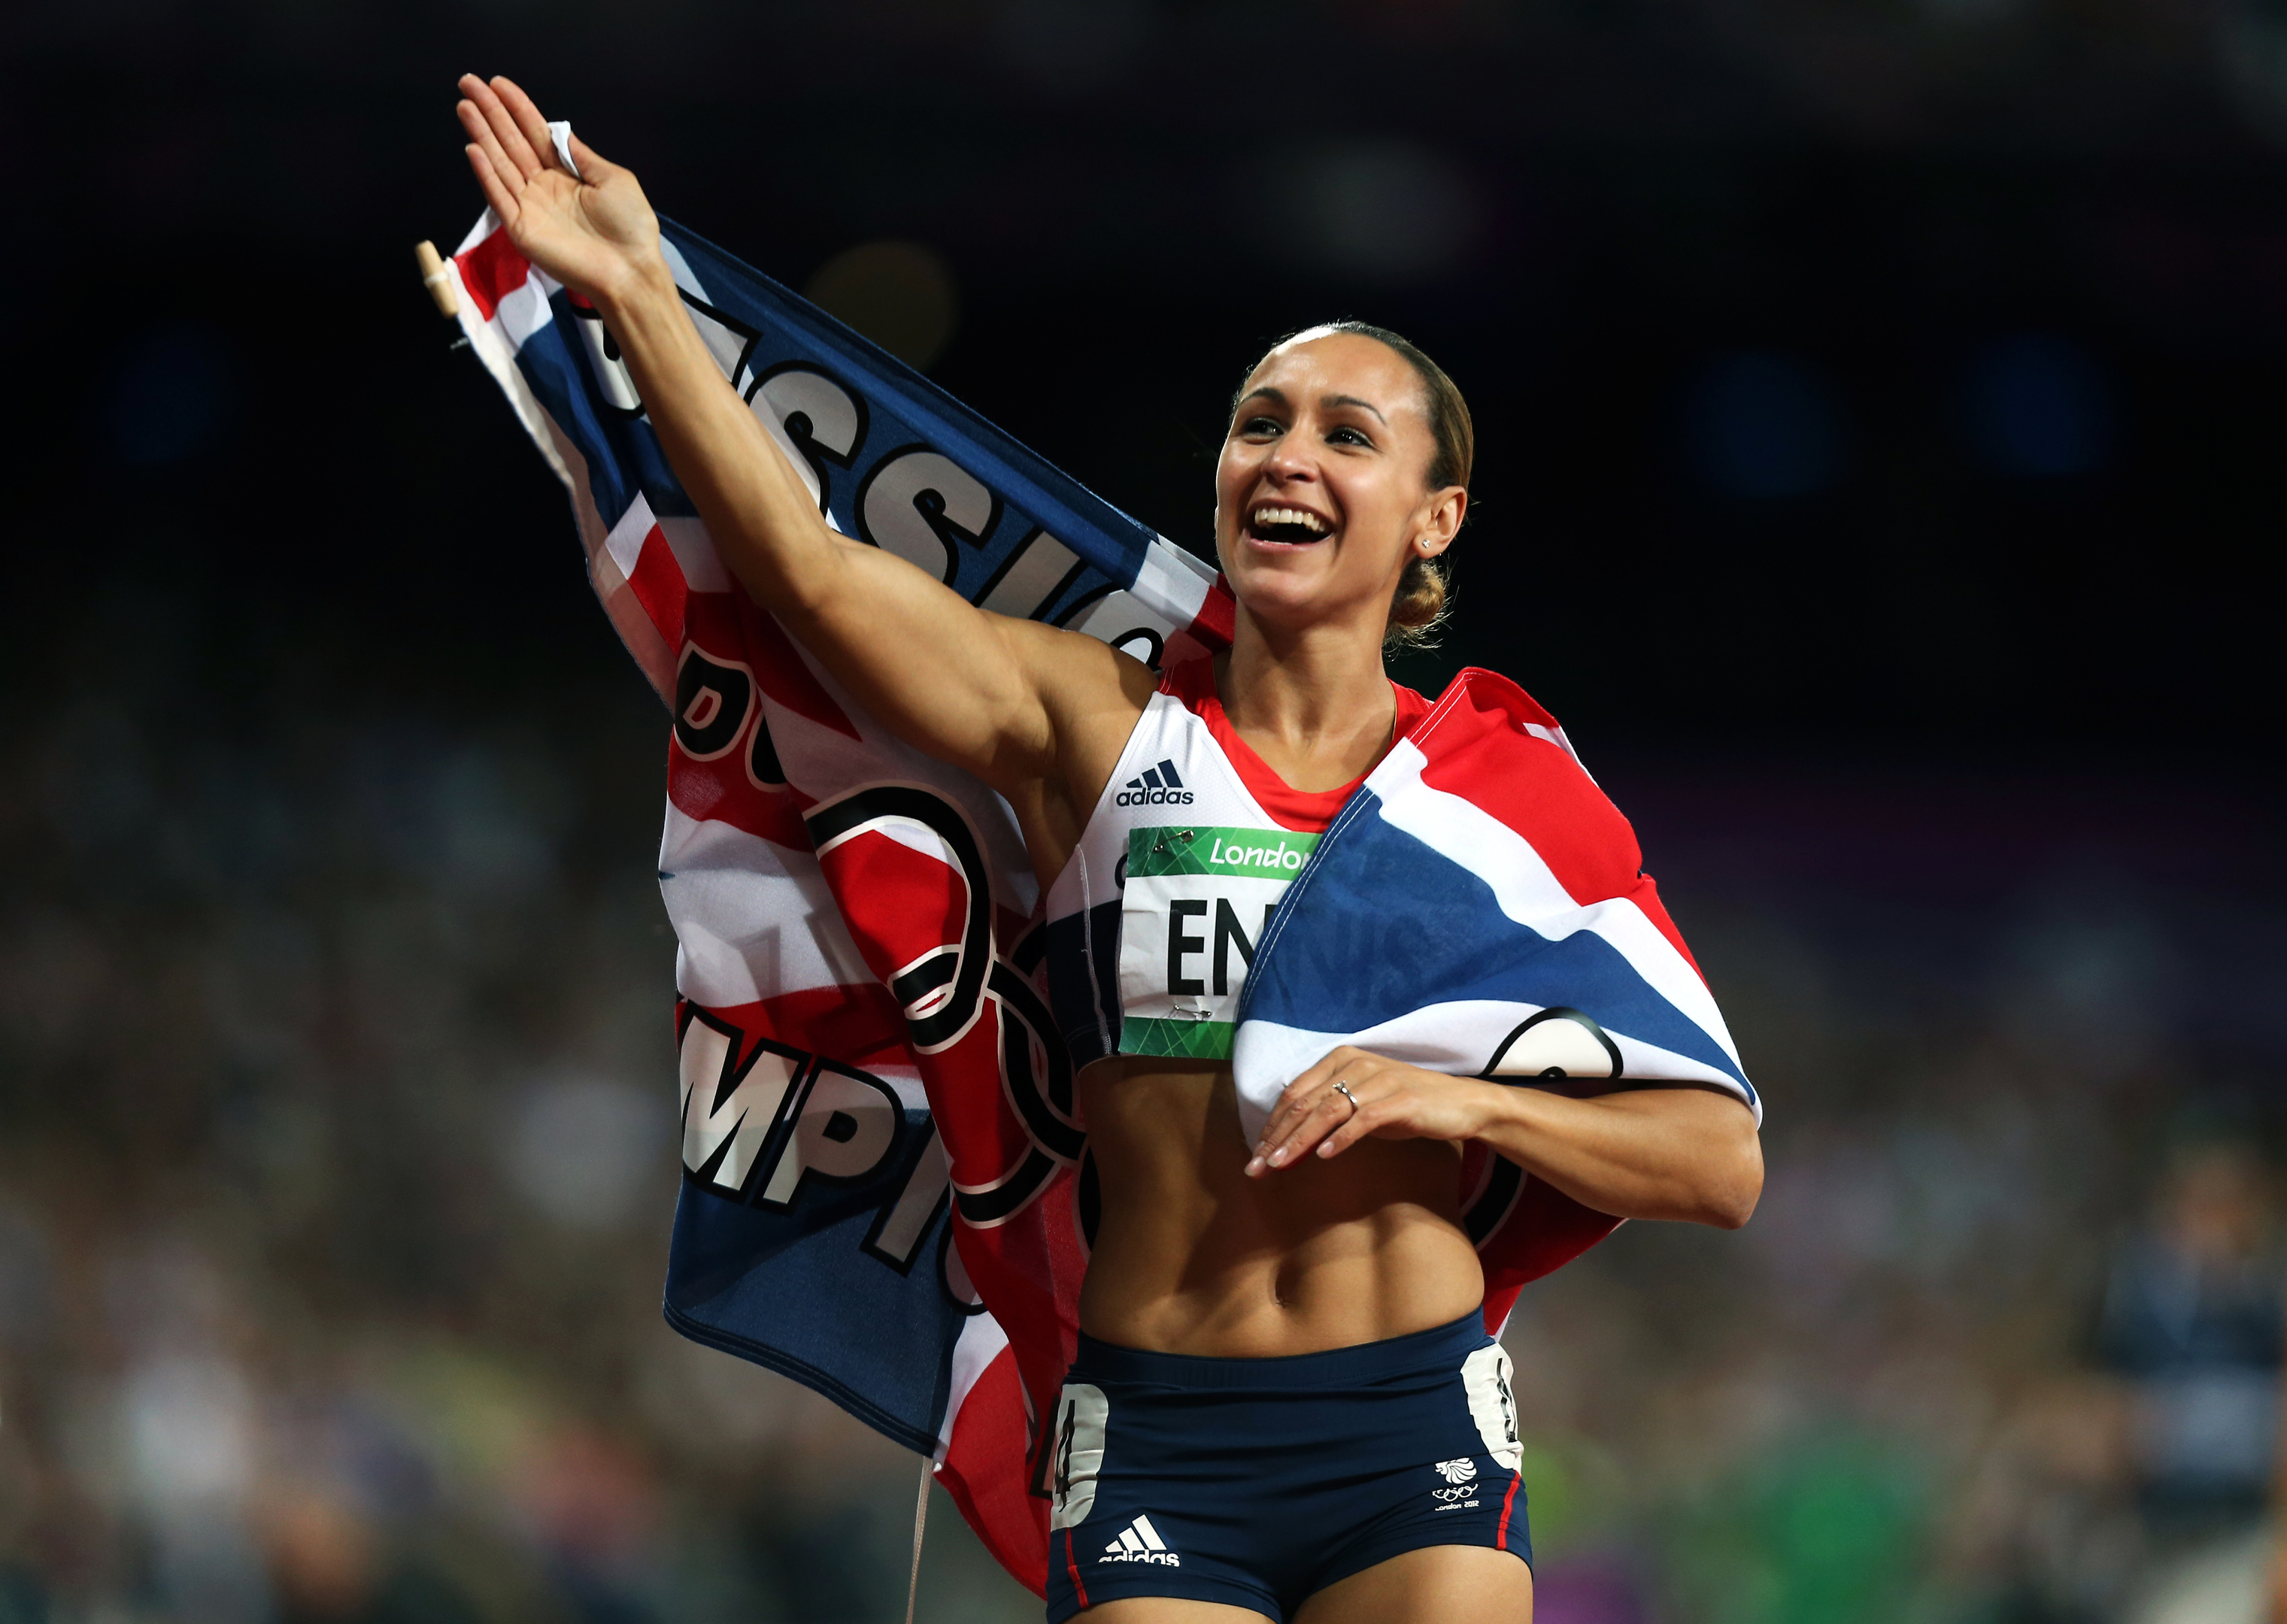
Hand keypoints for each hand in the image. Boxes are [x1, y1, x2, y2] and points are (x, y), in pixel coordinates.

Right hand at [455, 74, 662, 305]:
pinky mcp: (522, 229)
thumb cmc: (630, 226)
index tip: (497, 83)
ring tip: (464, 106)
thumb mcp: (613, 178)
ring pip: (500, 163)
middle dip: (490, 112)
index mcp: (566, 173)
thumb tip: (558, 130)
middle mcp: (543, 186)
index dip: (517, 108)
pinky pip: (499, 196)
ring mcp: (530, 207)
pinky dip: (486, 173)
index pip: (535, 133)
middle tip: (468, 82)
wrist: (631, 270)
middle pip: (511, 142)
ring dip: (482, 134)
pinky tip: (474, 148)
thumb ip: (580, 155)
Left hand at [1244, 1046, 1497, 1177]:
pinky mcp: (1399, 1100)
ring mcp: (1377, 1080)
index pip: (1294, 1093)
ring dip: (1300, 1140)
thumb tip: (1287, 1140)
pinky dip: (1341, 1139)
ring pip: (1327, 1111)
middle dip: (1277, 1137)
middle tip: (1257, 1168)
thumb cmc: (1404, 1106)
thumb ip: (1326, 1115)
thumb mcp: (1359, 1106)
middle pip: (1304, 1103)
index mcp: (1340, 1060)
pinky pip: (1363, 1120)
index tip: (1256, 1155)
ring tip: (1280, 1164)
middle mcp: (1355, 1064)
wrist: (1459, 1104)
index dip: (1272, 1125)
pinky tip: (1324, 1156)